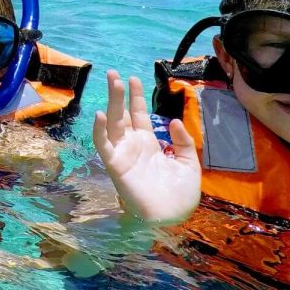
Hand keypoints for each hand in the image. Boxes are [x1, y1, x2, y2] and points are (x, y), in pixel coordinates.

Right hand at [92, 70, 200, 223]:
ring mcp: (122, 153)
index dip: (135, 97)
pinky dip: (100, 130)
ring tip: (113, 83)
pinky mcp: (115, 165)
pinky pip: (104, 145)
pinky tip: (100, 115)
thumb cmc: (180, 194)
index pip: (138, 115)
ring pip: (112, 123)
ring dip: (111, 103)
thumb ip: (183, 142)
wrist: (173, 216)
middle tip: (113, 73)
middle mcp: (132, 145)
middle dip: (118, 94)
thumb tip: (174, 121)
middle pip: (122, 114)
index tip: (134, 78)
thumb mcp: (189, 164)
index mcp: (149, 143)